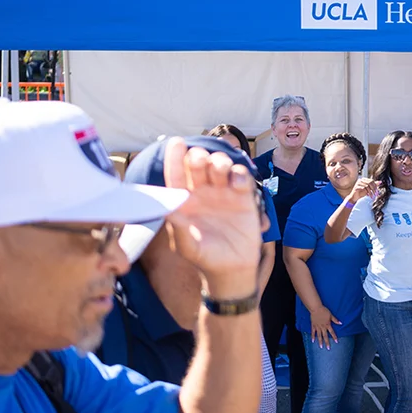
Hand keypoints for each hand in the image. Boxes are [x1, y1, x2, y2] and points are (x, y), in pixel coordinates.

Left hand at [162, 139, 260, 290]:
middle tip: (201, 160)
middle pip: (198, 165)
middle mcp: (202, 193)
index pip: (176, 174)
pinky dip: (240, 173)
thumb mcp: (188, 247)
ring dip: (220, 161)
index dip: (175, 157)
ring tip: (221, 171)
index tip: (177, 143)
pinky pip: (241, 177)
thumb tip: (167, 209)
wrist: (233, 269)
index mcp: (184, 201)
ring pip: (220, 166)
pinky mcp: (243, 198)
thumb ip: (178, 228)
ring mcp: (223, 194)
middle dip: (199, 157)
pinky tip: (238, 182)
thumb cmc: (205, 258)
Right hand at [309, 305, 340, 348]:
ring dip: (320, 341)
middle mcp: (322, 327)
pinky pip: (313, 332)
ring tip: (321, 347)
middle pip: (325, 336)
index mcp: (327, 324)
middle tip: (328, 348)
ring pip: (319, 336)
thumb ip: (335, 320)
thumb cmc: (324, 311)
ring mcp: (317, 327)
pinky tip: (313, 341)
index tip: (336, 342)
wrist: (316, 308)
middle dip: (327, 342)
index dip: (334, 337)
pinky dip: (313, 336)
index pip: (332, 332)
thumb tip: (341, 323)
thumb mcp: (331, 315)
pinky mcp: (313, 326)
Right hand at [348, 178, 380, 203]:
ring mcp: (358, 183)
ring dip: (370, 192)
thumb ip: (373, 185)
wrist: (355, 197)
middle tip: (375, 194)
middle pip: (370, 182)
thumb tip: (380, 182)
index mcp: (364, 179)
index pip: (371, 181)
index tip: (377, 191)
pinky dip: (367, 192)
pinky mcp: (356, 187)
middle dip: (373, 189)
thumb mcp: (369, 189)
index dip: (375, 186)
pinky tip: (368, 195)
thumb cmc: (361, 193)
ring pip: (367, 186)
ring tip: (372, 196)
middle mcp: (361, 180)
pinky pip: (363, 188)